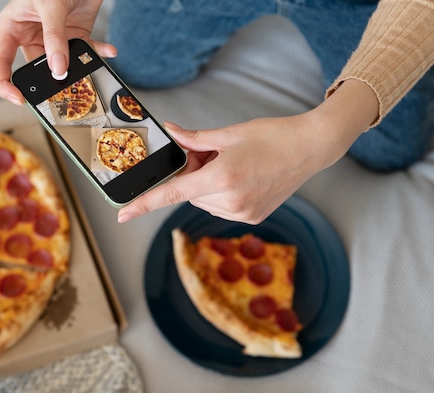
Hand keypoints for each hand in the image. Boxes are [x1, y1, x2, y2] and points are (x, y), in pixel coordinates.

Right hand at [0, 0, 115, 105]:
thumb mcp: (51, 7)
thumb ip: (55, 38)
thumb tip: (58, 70)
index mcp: (13, 27)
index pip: (1, 61)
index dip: (5, 83)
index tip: (19, 99)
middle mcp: (32, 35)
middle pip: (36, 69)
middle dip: (51, 80)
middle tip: (64, 89)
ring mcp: (54, 39)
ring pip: (64, 65)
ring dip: (79, 68)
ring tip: (90, 67)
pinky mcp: (75, 37)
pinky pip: (85, 52)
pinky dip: (98, 53)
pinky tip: (109, 51)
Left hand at [116, 80, 377, 223]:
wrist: (311, 148)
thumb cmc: (273, 136)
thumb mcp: (229, 133)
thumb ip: (194, 139)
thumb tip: (170, 133)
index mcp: (222, 178)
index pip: (173, 194)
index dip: (144, 204)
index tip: (122, 214)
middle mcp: (231, 201)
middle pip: (190, 193)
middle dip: (192, 175)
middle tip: (209, 155)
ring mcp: (243, 213)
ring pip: (205, 202)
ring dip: (207, 186)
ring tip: (231, 165)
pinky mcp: (252, 217)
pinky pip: (222, 208)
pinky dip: (222, 195)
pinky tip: (241, 177)